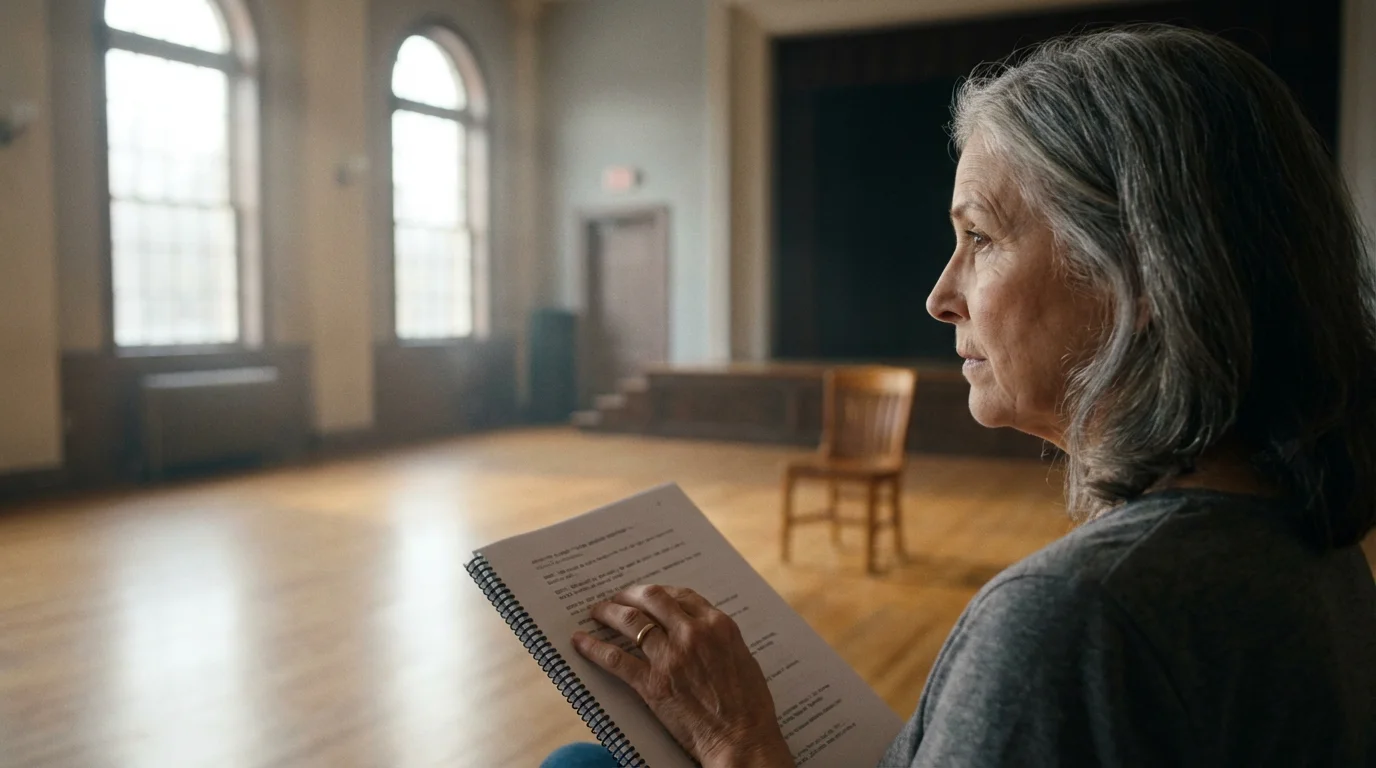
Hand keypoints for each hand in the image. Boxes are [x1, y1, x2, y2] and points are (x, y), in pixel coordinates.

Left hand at [572, 585, 794, 767]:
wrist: (742, 739)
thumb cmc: (749, 705)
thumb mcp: (742, 658)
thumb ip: (718, 639)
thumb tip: (697, 629)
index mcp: (718, 625)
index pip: (681, 595)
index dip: (659, 593)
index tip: (647, 595)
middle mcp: (692, 634)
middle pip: (652, 599)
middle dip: (629, 594)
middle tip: (617, 597)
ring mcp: (670, 657)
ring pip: (630, 621)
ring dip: (608, 612)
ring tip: (597, 611)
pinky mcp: (652, 683)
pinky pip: (615, 658)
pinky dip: (594, 647)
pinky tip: (581, 641)